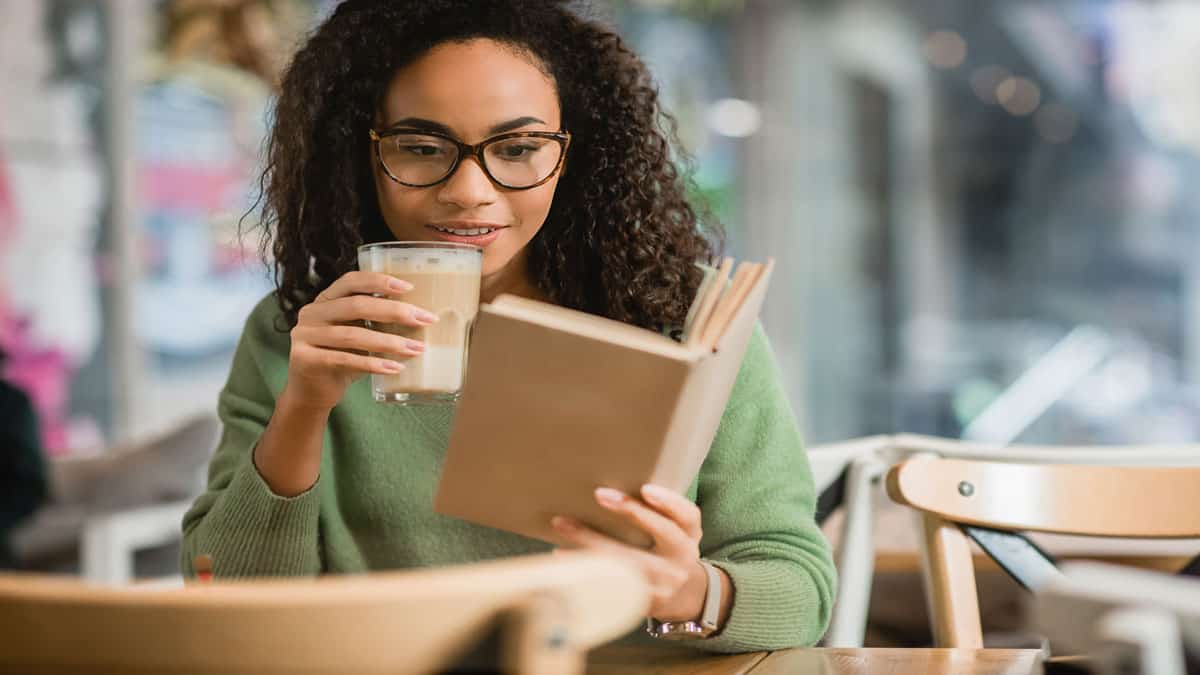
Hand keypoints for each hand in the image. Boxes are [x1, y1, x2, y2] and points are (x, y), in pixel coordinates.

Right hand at [282, 271, 437, 411]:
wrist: (311, 393)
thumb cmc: (341, 360)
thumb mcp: (356, 334)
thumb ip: (374, 322)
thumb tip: (418, 316)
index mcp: (325, 300)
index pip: (351, 281)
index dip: (379, 282)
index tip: (409, 288)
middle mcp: (312, 313)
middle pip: (357, 306)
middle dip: (395, 311)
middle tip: (424, 320)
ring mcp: (305, 336)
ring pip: (354, 335)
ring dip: (390, 342)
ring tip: (416, 348)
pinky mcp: (306, 360)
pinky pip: (346, 359)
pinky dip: (374, 363)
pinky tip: (395, 368)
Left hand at [551, 484, 713, 621]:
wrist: (678, 597)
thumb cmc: (665, 550)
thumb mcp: (674, 531)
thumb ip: (657, 511)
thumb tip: (613, 472)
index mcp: (689, 536)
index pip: (688, 516)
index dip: (669, 502)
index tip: (646, 489)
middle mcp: (682, 559)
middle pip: (663, 533)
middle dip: (632, 512)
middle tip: (599, 493)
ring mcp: (664, 583)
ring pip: (630, 561)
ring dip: (592, 541)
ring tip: (562, 523)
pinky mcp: (641, 601)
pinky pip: (611, 582)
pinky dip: (583, 567)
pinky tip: (560, 553)